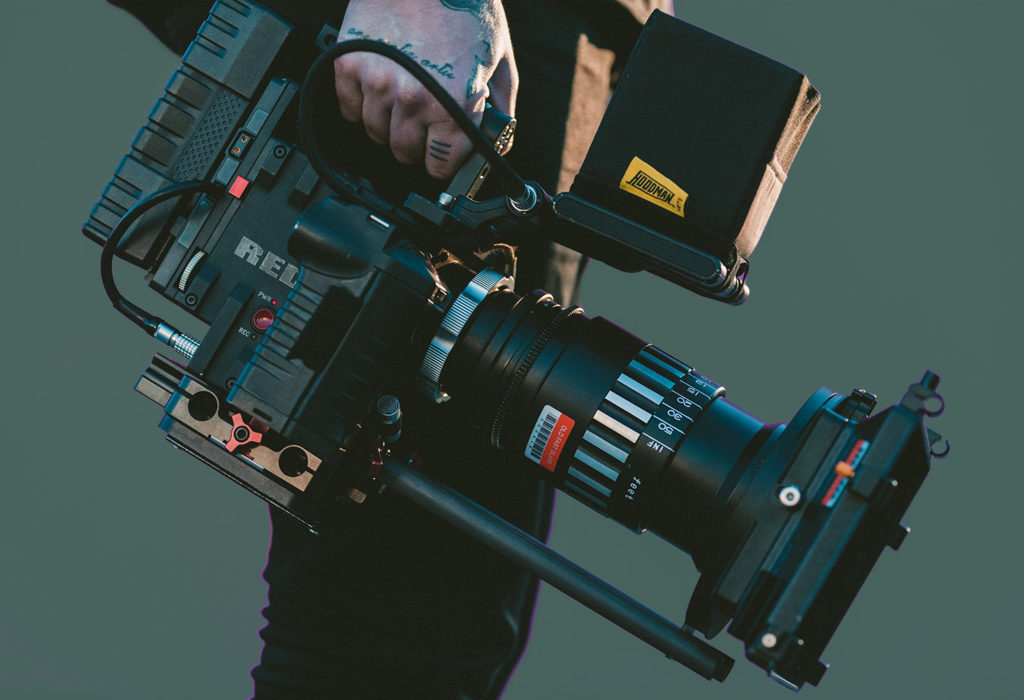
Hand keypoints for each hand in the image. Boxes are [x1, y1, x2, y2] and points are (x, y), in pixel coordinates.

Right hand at [334, 0, 516, 179]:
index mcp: (454, 104)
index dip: (443, 164)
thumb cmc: (466, 4)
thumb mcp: (500, 58)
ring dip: (388, 127)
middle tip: (423, 130)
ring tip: (401, 106)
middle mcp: (414, 100)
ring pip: (375, 133)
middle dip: (416, 146)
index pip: (441, 164)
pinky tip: (377, 91)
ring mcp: (377, 83)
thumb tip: (500, 138)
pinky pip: (349, 108)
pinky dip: (361, 106)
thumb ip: (501, 104)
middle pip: (404, 153)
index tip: (441, 160)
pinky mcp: (350, 64)